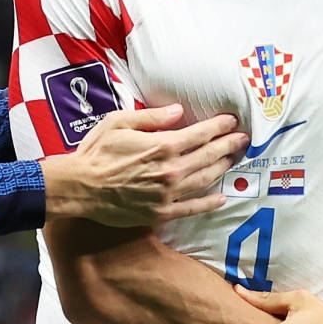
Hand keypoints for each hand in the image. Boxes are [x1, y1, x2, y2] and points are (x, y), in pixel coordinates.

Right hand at [41, 104, 247, 227]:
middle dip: (229, 145)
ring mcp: (168, 194)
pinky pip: (192, 209)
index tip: (232, 121)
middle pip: (209, 156)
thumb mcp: (119, 122)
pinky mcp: (161, 212)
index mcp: (162, 145)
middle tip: (244, 139)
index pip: (200, 133)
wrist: (79, 187)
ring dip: (223, 168)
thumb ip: (151, 117)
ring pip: (205, 180)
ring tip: (235, 160)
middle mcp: (171, 170)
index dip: (219, 126)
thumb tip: (178, 111)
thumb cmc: (96, 152)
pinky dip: (209, 204)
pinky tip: (222, 198)